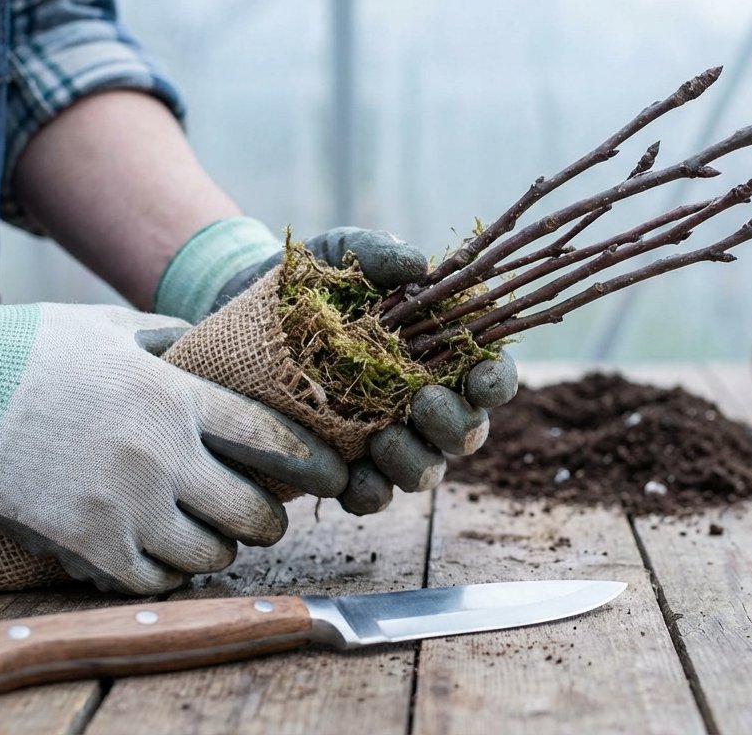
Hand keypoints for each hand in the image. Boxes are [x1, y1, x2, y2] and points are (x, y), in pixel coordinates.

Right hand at [0, 267, 347, 593]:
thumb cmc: (27, 347)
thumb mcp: (110, 326)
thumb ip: (167, 339)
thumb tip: (201, 341)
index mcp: (177, 397)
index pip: (271, 439)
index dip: (311, 464)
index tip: (331, 477)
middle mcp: (164, 455)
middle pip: (250, 510)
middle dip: (269, 521)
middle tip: (265, 520)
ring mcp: (125, 504)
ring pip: (207, 554)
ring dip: (219, 552)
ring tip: (213, 542)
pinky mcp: (85, 542)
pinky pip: (150, 580)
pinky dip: (166, 577)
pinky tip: (165, 565)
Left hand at [209, 226, 519, 514]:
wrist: (254, 314)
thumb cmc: (318, 281)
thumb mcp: (344, 254)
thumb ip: (380, 255)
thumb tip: (417, 264)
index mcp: (446, 355)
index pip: (492, 376)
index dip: (497, 381)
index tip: (484, 379)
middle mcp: (429, 405)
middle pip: (467, 432)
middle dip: (454, 424)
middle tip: (425, 402)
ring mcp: (393, 441)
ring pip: (426, 471)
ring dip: (414, 461)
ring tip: (383, 439)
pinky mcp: (351, 467)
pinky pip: (372, 495)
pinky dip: (367, 491)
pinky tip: (350, 476)